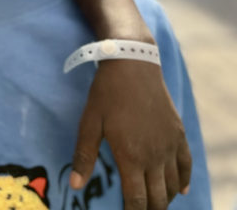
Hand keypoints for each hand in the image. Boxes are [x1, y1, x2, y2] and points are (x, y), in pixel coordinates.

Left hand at [71, 60, 191, 209]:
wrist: (133, 65)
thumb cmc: (106, 94)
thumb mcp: (89, 123)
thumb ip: (83, 156)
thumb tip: (75, 186)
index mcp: (131, 156)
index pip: (136, 199)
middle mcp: (155, 156)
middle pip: (158, 198)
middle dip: (149, 209)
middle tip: (137, 209)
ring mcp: (170, 146)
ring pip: (173, 186)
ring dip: (164, 199)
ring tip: (152, 203)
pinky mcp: (179, 135)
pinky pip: (187, 166)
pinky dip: (183, 182)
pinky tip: (179, 190)